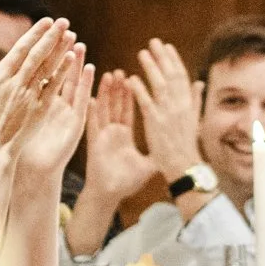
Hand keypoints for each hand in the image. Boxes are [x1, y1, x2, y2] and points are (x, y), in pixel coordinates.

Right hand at [0, 16, 90, 186]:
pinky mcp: (39, 109)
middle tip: (64, 21)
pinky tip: (72, 58)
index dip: (35, 34)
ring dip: (59, 50)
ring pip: (46, 68)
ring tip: (71, 34)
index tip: (47, 21)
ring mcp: (28, 96)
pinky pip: (53, 87)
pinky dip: (62, 72)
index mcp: (0, 77)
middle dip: (50, 36)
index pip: (20, 49)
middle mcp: (14, 84)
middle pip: (36, 55)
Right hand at [78, 73, 157, 215]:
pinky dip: (92, 111)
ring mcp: (103, 136)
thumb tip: (173, 147)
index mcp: (124, 135)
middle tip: (121, 71)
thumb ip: (157, 152)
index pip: (129, 109)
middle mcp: (112, 132)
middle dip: (118, 88)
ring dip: (106, 93)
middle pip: (116, 105)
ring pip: (104, 109)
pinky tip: (91, 97)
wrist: (110, 194)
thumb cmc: (126, 182)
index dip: (131, 94)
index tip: (133, 77)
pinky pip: (93, 124)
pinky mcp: (95, 143)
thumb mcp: (147, 165)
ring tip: (108, 76)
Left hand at [132, 37, 204, 182]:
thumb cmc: (187, 144)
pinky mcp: (155, 123)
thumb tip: (199, 83)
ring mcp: (168, 113)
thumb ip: (195, 100)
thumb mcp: (195, 119)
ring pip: (159, 85)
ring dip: (151, 68)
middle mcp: (180, 105)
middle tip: (153, 42)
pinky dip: (139, 90)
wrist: (183, 165)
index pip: (181, 76)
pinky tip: (131, 79)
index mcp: (188, 103)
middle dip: (162, 57)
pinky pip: (146, 103)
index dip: (174, 60)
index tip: (167, 46)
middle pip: (171, 75)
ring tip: (142, 53)